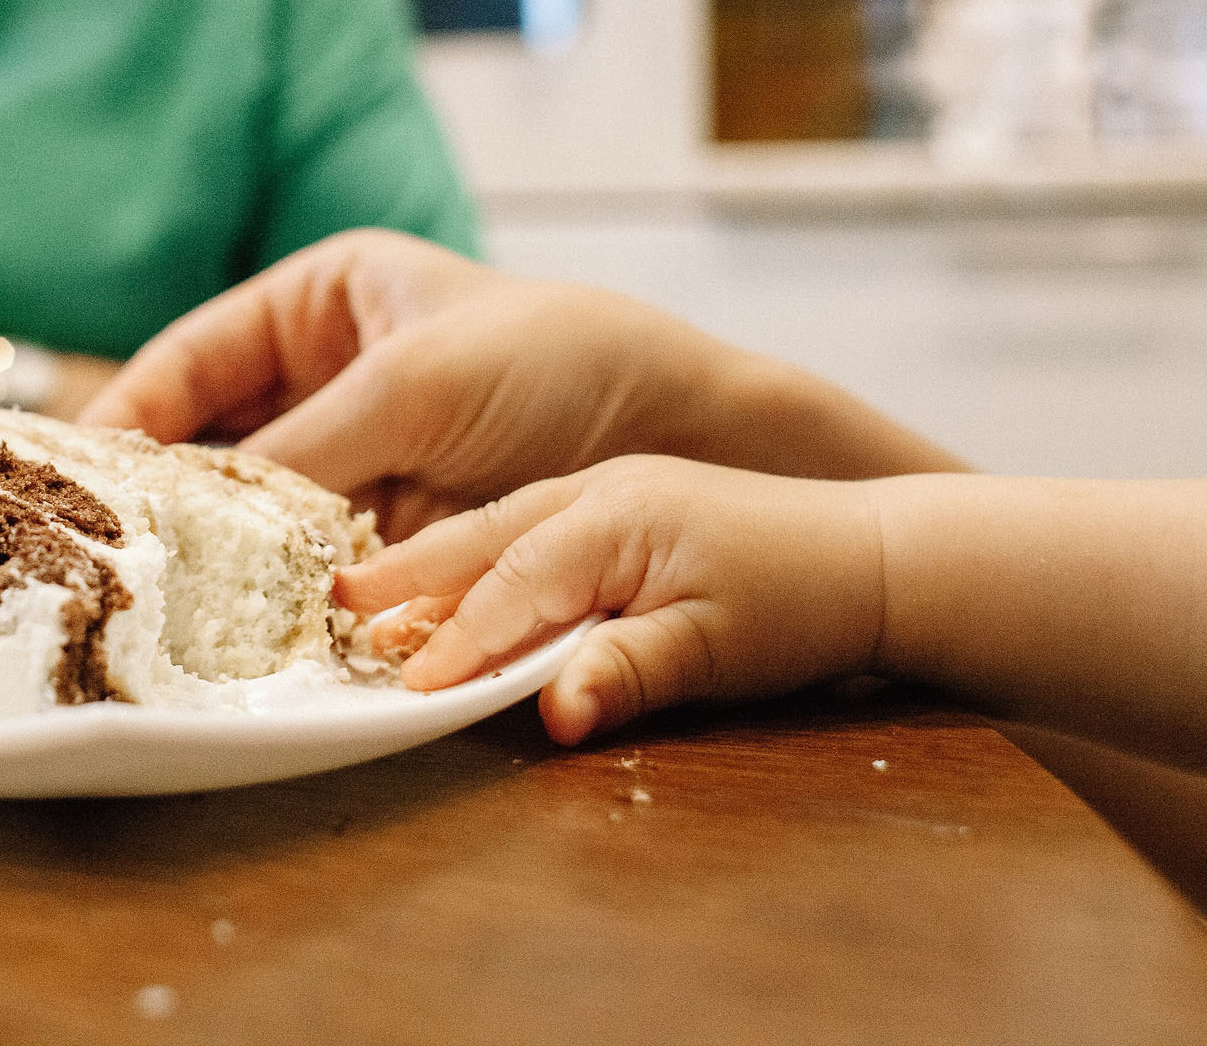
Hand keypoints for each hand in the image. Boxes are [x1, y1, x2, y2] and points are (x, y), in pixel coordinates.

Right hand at [83, 229, 960, 538]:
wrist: (686, 438)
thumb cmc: (561, 365)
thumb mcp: (417, 387)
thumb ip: (302, 448)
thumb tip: (196, 514)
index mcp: (326, 299)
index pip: (195, 355)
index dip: (130, 411)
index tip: (71, 474)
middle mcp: (331, 377)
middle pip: (212, 437)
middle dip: (159, 492)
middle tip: (89, 553)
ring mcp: (362, 459)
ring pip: (256, 509)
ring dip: (212, 552)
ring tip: (144, 600)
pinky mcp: (396, 531)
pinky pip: (314, 562)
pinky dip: (276, 593)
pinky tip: (238, 626)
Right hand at [336, 457, 885, 745]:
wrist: (872, 553)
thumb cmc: (802, 600)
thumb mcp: (718, 647)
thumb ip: (629, 669)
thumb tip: (557, 715)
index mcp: (617, 519)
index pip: (512, 586)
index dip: (452, 638)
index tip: (398, 681)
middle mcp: (598, 494)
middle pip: (481, 538)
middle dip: (406, 576)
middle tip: (333, 607)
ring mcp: (606, 491)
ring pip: (496, 525)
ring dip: (430, 560)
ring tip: (362, 592)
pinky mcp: (619, 502)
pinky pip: (524, 524)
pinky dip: (476, 552)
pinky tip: (447, 573)